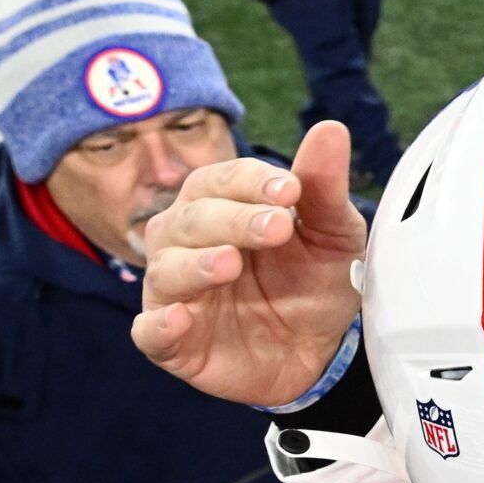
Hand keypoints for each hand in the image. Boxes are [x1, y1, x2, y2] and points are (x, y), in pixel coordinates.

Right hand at [131, 122, 368, 407]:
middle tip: (276, 227)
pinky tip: (179, 318)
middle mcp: (187, 243)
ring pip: (167, 269)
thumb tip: (331, 129)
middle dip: (233, 219)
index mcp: (220, 206)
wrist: (321, 353)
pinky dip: (159, 325)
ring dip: (196, 264)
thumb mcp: (333, 237)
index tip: (292, 190)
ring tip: (230, 263)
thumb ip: (324, 188)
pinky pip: (151, 332)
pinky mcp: (175, 344)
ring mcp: (177, 293)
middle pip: (192, 219)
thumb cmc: (314, 284)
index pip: (221, 180)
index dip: (253, 182)